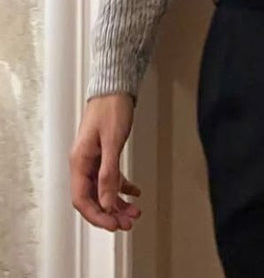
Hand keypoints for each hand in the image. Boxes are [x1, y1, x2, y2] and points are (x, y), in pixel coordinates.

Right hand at [70, 94, 139, 231]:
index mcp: (79, 162)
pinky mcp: (104, 154)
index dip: (97, 215)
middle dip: (110, 212)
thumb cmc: (111, 109)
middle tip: (129, 223)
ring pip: (102, 189)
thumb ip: (108, 172)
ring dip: (117, 202)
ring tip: (134, 212)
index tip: (114, 225)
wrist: (115, 88)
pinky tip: (135, 192)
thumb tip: (106, 201)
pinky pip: (111, 177)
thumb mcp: (112, 141)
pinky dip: (122, 186)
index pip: (82, 199)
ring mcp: (93, 159)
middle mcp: (83, 163)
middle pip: (93, 198)